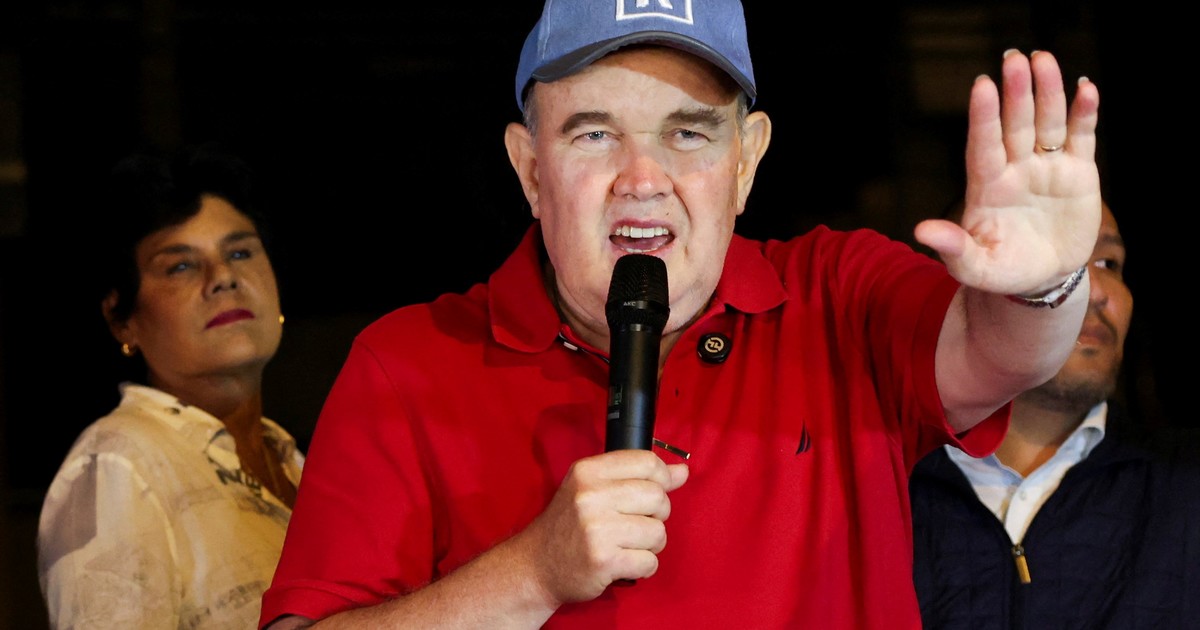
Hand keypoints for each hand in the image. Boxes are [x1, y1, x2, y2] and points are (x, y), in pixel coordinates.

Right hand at [517, 449, 688, 605]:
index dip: (662, 478)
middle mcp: (591, 495)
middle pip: (658, 497)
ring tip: (628, 545)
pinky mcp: (603, 560)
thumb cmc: (569, 525)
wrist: (536, 564)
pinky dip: (642, 566)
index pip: (647, 462)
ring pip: (658, 532)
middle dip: (657, 515)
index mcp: (589, 471)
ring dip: (650, 544)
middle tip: (637, 524)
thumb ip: (637, 477)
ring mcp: (597, 529)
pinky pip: (649, 562)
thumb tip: (682, 471)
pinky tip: (624, 563)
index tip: (657, 492)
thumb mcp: (593, 489)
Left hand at [914, 49, 1100, 294]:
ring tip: (1044, 59)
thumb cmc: (1000, 270)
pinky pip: (1081, 137)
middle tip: (1014, 58)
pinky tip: (1085, 88)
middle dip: (1016, 92)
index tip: (982, 85)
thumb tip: (921, 231)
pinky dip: (1084, 113)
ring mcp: (1046, 167)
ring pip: (1047, 122)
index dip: (984, 117)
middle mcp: (1015, 168)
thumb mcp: (973, 268)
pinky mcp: (1079, 172)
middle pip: (1015, 124)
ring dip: (1047, 91)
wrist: (1041, 278)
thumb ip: (952, 248)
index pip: (983, 145)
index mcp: (987, 187)